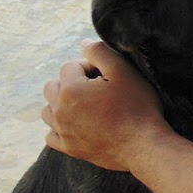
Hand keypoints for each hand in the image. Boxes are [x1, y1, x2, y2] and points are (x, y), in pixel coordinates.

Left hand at [42, 40, 169, 170]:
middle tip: (97, 89)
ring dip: (61, 103)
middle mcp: (59, 110)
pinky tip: (77, 124)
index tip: (108, 75)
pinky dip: (59, 127)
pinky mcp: (70, 148)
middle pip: (53, 86)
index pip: (70, 66)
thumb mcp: (124, 72)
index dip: (90, 66)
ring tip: (86, 105)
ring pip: (48, 110)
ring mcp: (63, 132)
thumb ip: (100, 52)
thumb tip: (84, 43)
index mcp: (70, 89)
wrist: (144, 146)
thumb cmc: (137, 108)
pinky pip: (51, 135)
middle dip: (71, 82)